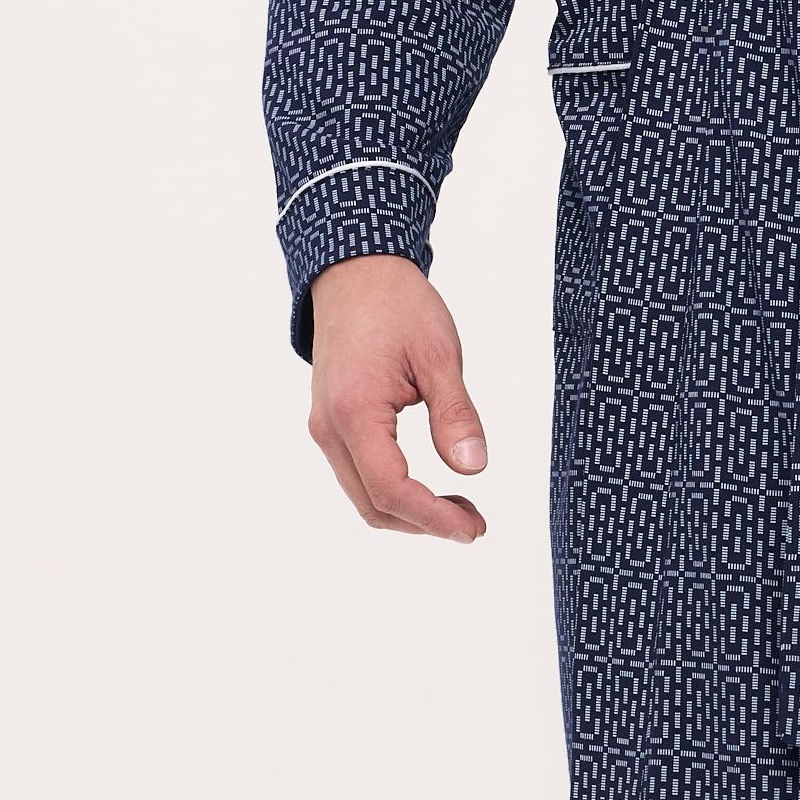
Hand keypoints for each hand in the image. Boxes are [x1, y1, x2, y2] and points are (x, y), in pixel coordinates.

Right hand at [305, 255, 489, 539]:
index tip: (474, 528)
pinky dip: (393, 492)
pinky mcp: (331, 423)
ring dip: (409, 512)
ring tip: (459, 507)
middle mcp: (330, 428)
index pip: (392, 490)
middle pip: (373, 505)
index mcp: (355, 412)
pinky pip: (358, 474)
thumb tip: (473, 468)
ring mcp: (326, 427)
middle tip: (474, 522)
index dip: (434, 518)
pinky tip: (429, 486)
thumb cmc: (397, 305)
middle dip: (424, 524)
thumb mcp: (439, 355)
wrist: (355, 272)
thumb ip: (455, 415)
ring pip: (363, 495)